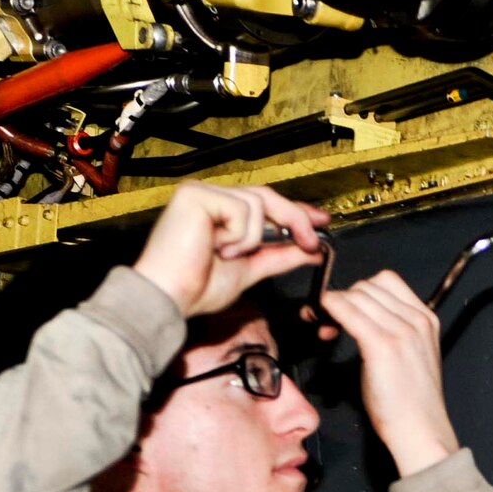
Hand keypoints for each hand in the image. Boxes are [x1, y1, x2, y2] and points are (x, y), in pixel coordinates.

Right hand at [132, 181, 329, 316]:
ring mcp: (201, 193)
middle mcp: (210, 197)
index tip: (321, 221)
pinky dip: (238, 235)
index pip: (266, 203)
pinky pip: (241, 209)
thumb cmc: (196, 287)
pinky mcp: (195, 194)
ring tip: (226, 254)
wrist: (170, 298)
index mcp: (220, 213)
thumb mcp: (250, 269)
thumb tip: (310, 249)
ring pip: (257, 203)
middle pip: (267, 197)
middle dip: (294, 219)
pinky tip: (216, 247)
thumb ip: (279, 256)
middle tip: (311, 241)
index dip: (295, 211)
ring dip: (252, 237)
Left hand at [317, 270, 459, 474]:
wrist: (420, 430)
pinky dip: (331, 311)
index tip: (348, 311)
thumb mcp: (410, 356)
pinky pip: (348, 311)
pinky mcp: (383, 345)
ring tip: (328, 332)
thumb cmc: (410, 402)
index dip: (360, 292)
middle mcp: (417, 319)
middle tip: (330, 324)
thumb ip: (391, 330)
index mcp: (426, 319)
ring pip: (355, 295)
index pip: (386, 281)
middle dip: (344, 299)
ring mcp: (402, 331)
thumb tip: (353, 315)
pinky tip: (326, 329)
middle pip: (368, 286)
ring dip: (333, 308)